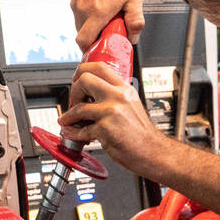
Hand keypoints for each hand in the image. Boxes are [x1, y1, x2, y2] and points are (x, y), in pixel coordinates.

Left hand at [59, 61, 164, 176]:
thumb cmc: (142, 134)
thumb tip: (92, 95)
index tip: (76, 79)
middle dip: (73, 91)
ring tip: (67, 121)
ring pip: (79, 107)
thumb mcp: (131, 105)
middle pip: (85, 80)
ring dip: (68, 115)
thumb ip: (114, 97)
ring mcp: (111, 112)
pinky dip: (73, 133)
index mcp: (125, 89)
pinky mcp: (104, 129)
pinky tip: (73, 133)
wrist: (152, 152)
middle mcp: (118, 97)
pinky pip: (81, 129)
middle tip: (74, 101)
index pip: (99, 67)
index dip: (82, 71)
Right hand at [70, 0, 152, 48]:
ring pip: (79, 24)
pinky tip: (100, 8)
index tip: (99, 50)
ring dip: (91, 27)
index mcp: (96, 12)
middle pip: (82, 35)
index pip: (84, 41)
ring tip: (106, 18)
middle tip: (108, 33)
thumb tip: (133, 38)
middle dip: (94, 38)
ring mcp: (76, 2)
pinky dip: (87, 16)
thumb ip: (136, 22)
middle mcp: (82, 8)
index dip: (90, 50)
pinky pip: (78, 13)